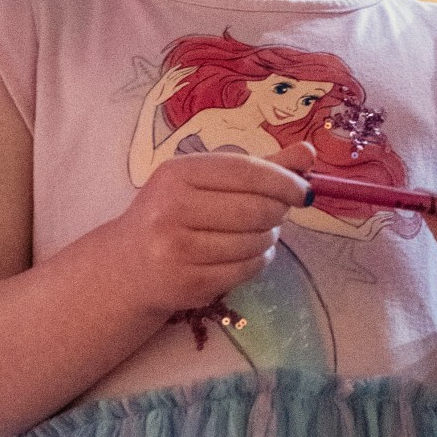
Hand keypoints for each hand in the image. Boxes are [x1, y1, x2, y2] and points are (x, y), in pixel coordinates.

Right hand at [112, 153, 309, 318]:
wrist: (128, 266)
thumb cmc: (173, 215)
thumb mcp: (207, 182)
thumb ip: (259, 168)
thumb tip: (308, 152)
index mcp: (176, 174)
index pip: (245, 171)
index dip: (283, 181)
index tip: (304, 191)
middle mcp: (170, 209)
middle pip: (254, 209)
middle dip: (278, 212)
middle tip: (278, 213)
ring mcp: (176, 251)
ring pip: (253, 241)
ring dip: (269, 238)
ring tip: (258, 233)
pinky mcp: (188, 285)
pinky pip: (246, 270)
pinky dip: (259, 261)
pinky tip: (248, 254)